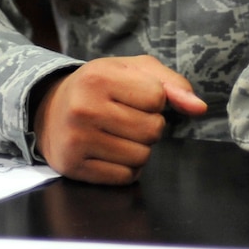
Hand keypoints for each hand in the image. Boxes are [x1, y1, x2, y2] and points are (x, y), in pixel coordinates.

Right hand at [32, 56, 207, 184]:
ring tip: (116, 134)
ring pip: (142, 156)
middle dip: (148, 125)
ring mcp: (77, 140)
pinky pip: (125, 177)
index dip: (153, 99)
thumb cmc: (100, 87)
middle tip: (125, 118)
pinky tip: (108, 152)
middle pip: (153, 130)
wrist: (49, 110)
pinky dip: (125, 168)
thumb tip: (199, 108)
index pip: (157, 98)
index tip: (132, 96)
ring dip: (138, 148)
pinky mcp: (74, 166)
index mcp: (98, 76)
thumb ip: (171, 84)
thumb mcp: (132, 71)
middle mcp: (84, 108)